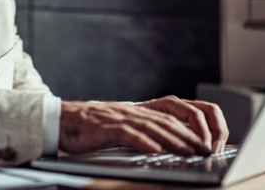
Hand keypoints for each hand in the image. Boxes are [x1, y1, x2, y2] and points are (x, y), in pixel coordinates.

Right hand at [59, 100, 218, 156]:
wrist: (61, 120)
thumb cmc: (88, 128)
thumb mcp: (117, 128)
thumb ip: (136, 132)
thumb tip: (158, 145)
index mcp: (134, 113)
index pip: (168, 120)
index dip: (187, 131)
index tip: (203, 144)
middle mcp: (130, 113)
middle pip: (165, 123)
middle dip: (187, 137)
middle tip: (203, 150)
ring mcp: (119, 119)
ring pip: (152, 127)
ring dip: (172, 140)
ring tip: (188, 151)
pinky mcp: (106, 128)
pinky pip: (128, 134)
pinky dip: (144, 141)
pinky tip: (155, 149)